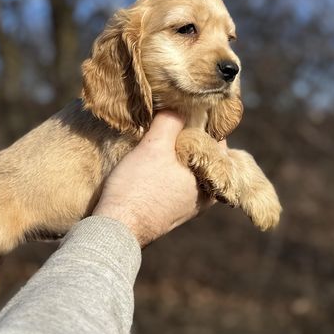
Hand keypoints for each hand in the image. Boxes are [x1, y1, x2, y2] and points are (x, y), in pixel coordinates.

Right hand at [93, 111, 213, 246]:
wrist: (116, 229)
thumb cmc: (137, 187)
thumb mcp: (154, 146)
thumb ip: (171, 120)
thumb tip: (181, 104)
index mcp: (212, 179)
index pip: (217, 139)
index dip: (203, 119)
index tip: (189, 105)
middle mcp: (206, 195)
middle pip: (202, 154)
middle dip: (188, 136)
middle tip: (172, 116)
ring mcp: (190, 206)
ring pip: (188, 169)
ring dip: (177, 153)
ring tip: (160, 135)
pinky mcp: (172, 212)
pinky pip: (177, 183)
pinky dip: (170, 169)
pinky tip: (153, 161)